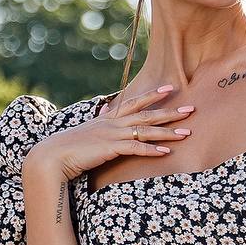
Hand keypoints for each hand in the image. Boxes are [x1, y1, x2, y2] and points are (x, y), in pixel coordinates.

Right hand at [23, 84, 194, 182]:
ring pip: (145, 131)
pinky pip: (136, 149)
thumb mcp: (88, 130)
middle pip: (147, 114)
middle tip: (191, 109)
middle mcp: (113, 123)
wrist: (53, 155)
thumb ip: (100, 122)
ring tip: (186, 133)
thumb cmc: (70, 146)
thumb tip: (104, 113)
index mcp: (109, 118)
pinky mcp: (111, 149)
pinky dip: (151, 150)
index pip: (134, 102)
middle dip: (171, 112)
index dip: (152, 95)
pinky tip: (166, 152)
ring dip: (167, 132)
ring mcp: (112, 135)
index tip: (169, 89)